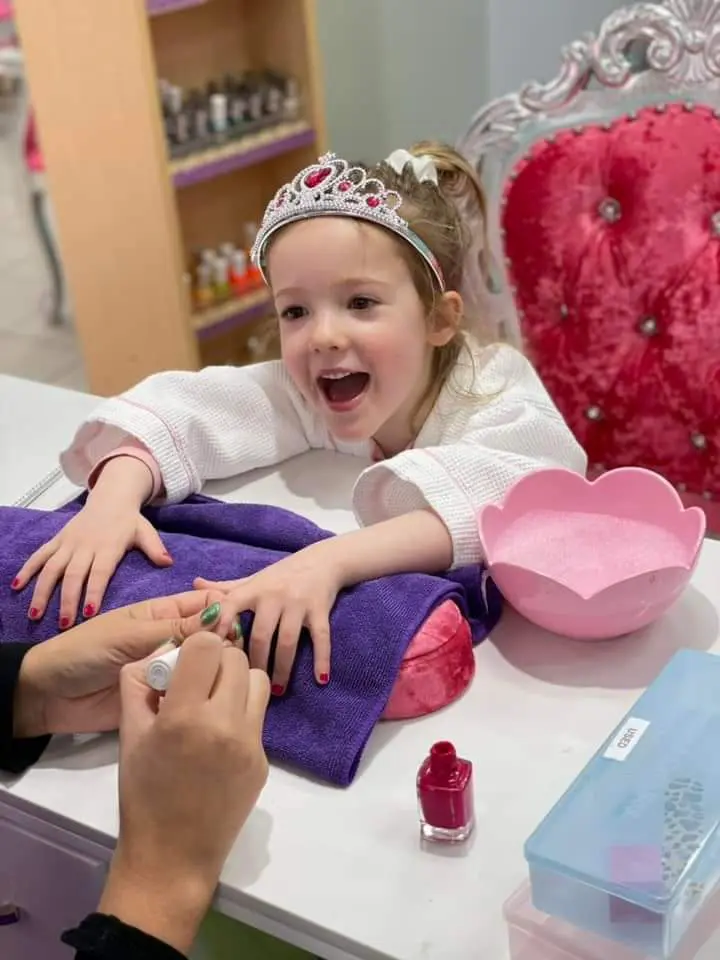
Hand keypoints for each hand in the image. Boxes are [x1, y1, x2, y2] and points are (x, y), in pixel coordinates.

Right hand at [11, 457, 167, 627]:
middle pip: (73, 575)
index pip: (99, 573)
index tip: (88, 614)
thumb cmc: (130, 522)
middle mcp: (85, 546)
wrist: (111, 497)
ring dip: (42, 591)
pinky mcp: (57, 540)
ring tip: (35, 614)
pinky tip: (16, 587)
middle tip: (63, 624)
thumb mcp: (145, 532)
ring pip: (52, 568)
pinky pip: (39, 555)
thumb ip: (155, 548)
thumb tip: (168, 563)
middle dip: (67, 600)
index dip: (93, 592)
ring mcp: (68, 543)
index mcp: (108, 547)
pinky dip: (27, 569)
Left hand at [13, 591, 224, 738]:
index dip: (225, 610)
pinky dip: (202, 696)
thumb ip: (176, 628)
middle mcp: (173, 639)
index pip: (207, 603)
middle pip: (213, 636)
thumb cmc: (86, 651)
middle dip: (227, 643)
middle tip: (228, 659)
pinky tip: (212, 702)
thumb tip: (222, 613)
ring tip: (222, 680)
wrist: (50, 695)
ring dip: (217, 671)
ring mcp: (170, 670)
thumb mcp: (131, 634)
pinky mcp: (165, 698)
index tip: (233, 628)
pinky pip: (192, 694)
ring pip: (207, 666)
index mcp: (164, 614)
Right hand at [99, 632, 269, 953]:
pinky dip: (240, 715)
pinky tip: (219, 740)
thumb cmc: (142, 795)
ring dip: (237, 682)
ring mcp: (250, 743)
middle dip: (216, 662)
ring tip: (214, 704)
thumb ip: (139, 685)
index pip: (208, 645)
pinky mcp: (264, 761)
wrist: (173, 857)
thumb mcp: (129, 736)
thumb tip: (161, 653)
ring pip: (258, 681)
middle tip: (197, 683)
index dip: (195, 646)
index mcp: (185, 716)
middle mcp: (224, 724)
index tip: (185, 663)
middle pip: (236, 658)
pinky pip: (258, 717)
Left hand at [195, 544, 342, 693]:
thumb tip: (195, 584)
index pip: (231, 605)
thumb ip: (226, 588)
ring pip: (287, 640)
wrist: (323, 561)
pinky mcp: (320, 610)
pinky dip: (322, 659)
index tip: (212, 653)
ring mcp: (298, 603)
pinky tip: (320, 679)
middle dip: (254, 661)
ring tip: (276, 690)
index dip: (219, 625)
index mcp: (254, 589)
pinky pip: (321, 637)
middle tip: (249, 684)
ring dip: (281, 668)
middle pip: (260, 633)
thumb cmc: (282, 574)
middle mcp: (274, 596)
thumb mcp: (253, 579)